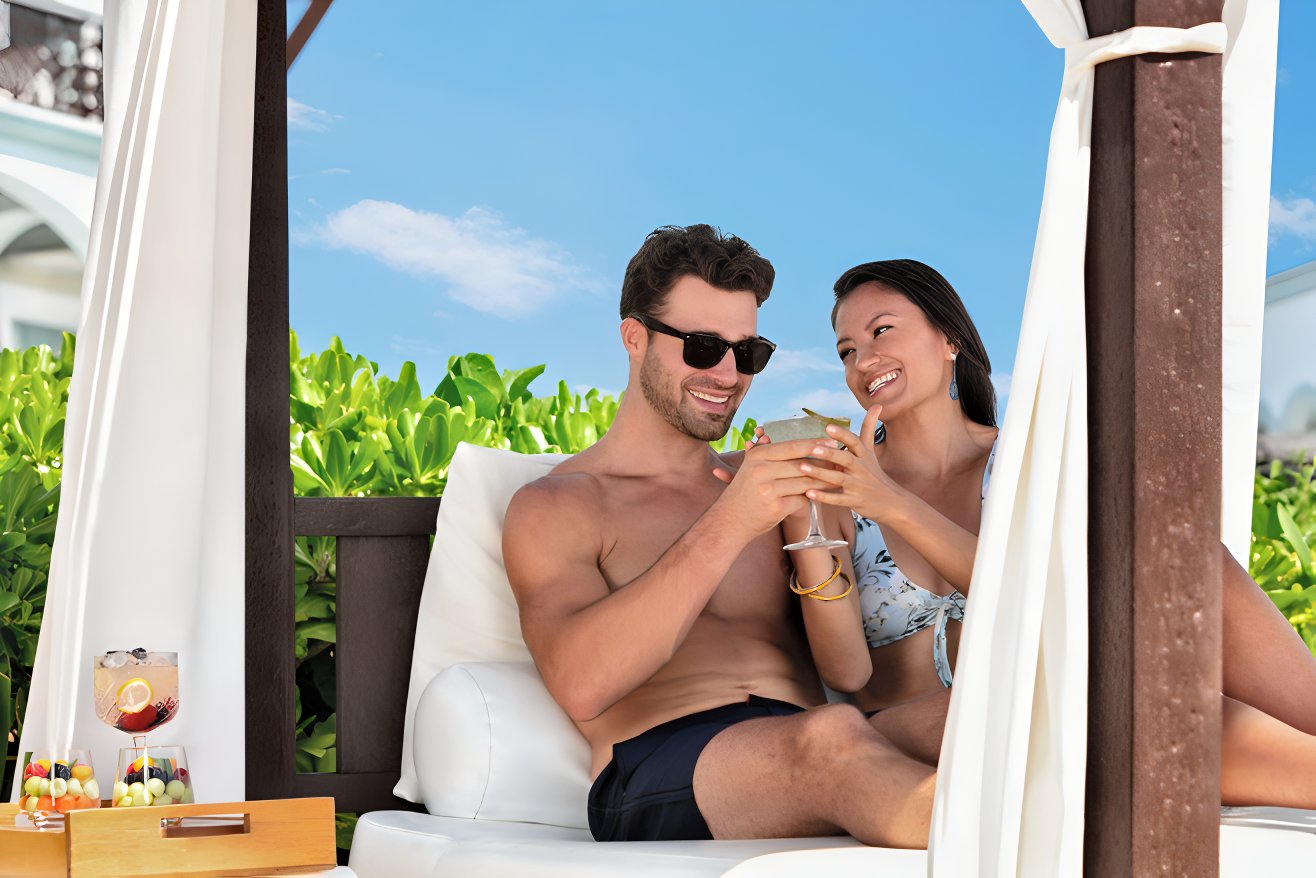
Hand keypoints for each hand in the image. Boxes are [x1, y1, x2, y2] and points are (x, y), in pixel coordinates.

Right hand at [711, 437, 831, 538]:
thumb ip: (762, 452)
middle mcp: (762, 470)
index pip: (792, 447)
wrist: (730, 520)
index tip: (831, 443)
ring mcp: (768, 490)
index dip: (814, 445)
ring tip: (835, 479)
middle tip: (840, 461)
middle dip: (823, 464)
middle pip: (801, 464)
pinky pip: (801, 500)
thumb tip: (768, 434)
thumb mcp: (749, 467)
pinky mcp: (776, 507)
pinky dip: (809, 499)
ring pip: (804, 483)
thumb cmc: (744, 491)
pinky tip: (818, 497)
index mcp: (758, 456)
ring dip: (822, 482)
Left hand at [798, 405, 908, 523]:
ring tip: (803, 467)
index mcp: (863, 456)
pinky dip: (823, 497)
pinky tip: (808, 493)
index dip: (842, 434)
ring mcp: (858, 486)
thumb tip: (877, 405)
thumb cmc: (875, 474)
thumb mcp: (871, 451)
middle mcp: (861, 469)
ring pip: (838, 478)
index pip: (854, 442)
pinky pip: (837, 499)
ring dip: (821, 473)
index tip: (828, 427)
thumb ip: (869, 428)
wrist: (892, 502)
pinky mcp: (854, 501)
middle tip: (812, 448)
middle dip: (830, 453)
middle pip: (846, 459)